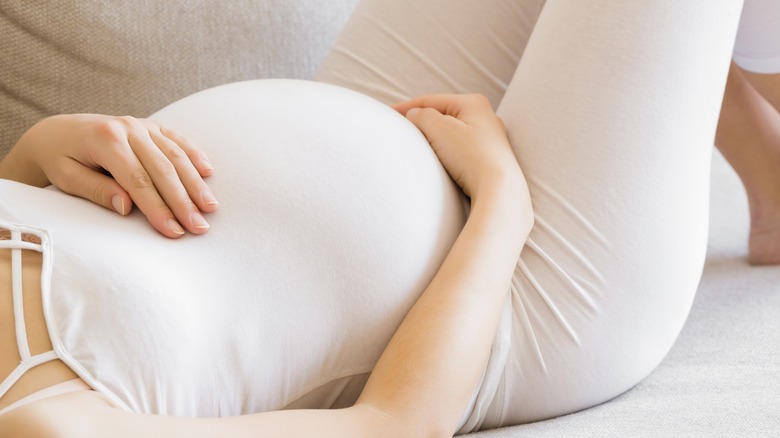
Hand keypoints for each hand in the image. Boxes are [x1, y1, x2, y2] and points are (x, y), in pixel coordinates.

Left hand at [0, 114, 217, 237]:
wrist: (57, 132)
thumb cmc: (61, 159)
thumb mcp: (67, 178)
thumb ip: (97, 191)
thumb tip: (126, 207)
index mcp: (105, 140)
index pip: (138, 180)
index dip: (158, 208)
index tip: (173, 231)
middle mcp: (128, 128)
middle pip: (163, 169)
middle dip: (183, 201)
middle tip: (199, 227)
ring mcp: (142, 125)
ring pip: (175, 156)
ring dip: (195, 183)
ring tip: (210, 207)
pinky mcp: (152, 126)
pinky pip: (178, 140)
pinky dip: (195, 156)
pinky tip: (208, 173)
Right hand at [393, 94, 522, 199]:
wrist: (499, 190)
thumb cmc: (471, 156)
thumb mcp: (440, 128)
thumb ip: (422, 116)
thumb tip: (415, 115)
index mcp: (473, 103)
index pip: (432, 100)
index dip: (407, 107)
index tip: (388, 113)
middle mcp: (486, 117)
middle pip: (443, 115)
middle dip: (421, 121)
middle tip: (401, 128)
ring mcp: (490, 139)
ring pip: (452, 133)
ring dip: (433, 137)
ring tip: (417, 145)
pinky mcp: (489, 159)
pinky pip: (460, 149)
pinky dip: (445, 150)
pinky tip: (438, 159)